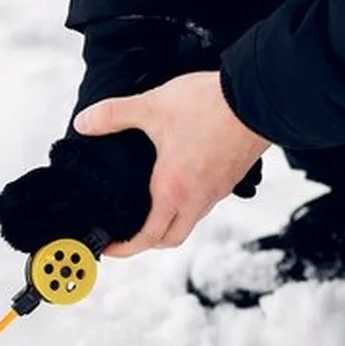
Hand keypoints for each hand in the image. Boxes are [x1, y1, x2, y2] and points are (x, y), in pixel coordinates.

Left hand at [73, 71, 270, 257]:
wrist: (260, 97)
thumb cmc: (210, 105)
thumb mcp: (153, 106)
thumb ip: (114, 114)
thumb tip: (84, 123)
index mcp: (173, 191)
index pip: (147, 237)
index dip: (125, 248)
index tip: (110, 248)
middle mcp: (196, 199)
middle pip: (170, 239)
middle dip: (146, 242)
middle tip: (128, 234)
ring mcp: (217, 191)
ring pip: (189, 222)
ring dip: (169, 224)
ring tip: (150, 210)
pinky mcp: (230, 180)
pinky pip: (205, 204)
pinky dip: (187, 206)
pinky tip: (179, 185)